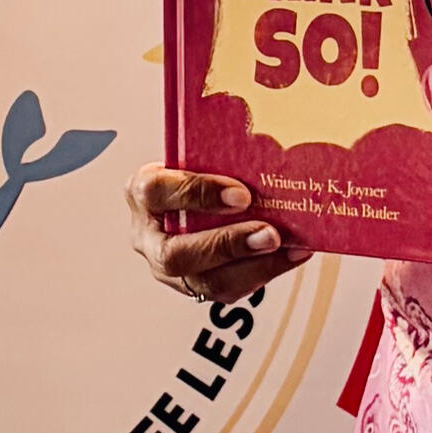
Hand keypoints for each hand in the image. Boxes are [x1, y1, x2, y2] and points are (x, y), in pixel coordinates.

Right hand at [125, 163, 309, 302]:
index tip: (241, 195)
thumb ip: (218, 155)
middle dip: (228, 245)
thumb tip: (263, 142)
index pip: (157, 192)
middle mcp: (148, 235)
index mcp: (143, 192)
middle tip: (269, 233)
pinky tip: (289, 255)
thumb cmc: (197, 171)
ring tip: (287, 248)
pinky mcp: (194, 285)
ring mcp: (168, 267)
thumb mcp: (196, 155)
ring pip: (204, 280)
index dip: (198, 194)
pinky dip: (263, 272)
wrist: (194, 199)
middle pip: (177, 252)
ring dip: (252, 267)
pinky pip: (227, 289)